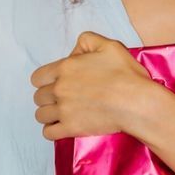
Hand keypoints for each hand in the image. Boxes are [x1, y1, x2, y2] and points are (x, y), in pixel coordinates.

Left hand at [30, 30, 157, 140]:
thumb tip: (74, 52)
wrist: (136, 103)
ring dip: (49, 114)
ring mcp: (63, 110)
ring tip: (62, 113)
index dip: (46, 80)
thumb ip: (87, 41)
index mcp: (65, 68)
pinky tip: (62, 126)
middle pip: (38, 97)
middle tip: (63, 98)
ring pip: (41, 115)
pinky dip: (52, 130)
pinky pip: (48, 133)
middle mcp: (60, 89)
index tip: (56, 83)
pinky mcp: (70, 128)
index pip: (38, 77)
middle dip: (48, 97)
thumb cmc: (126, 74)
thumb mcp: (108, 45)